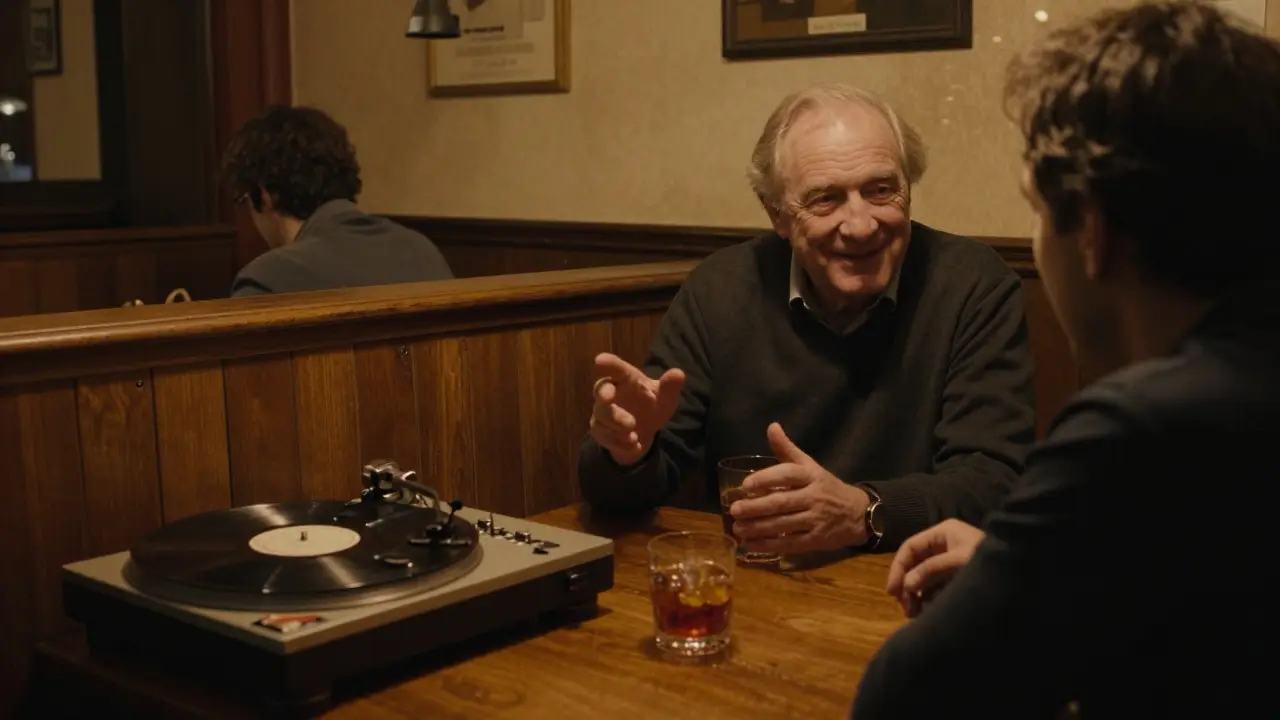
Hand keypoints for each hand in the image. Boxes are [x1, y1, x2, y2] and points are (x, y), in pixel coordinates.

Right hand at [589, 353, 685, 466]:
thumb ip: (669, 387)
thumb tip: (678, 374)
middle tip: (609, 398)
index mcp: (626, 379)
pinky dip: (620, 443)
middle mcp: (610, 392)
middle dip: (604, 395)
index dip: (609, 364)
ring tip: (633, 434)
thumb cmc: (652, 405)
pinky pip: (604, 437)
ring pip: (602, 417)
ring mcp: (602, 412)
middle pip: (601, 391)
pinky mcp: (600, 431)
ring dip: (616, 425)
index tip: (600, 360)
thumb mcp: (665, 398)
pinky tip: (634, 446)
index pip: (617, 369)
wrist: (644, 431)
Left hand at [729, 423, 869, 553]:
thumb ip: (787, 449)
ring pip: (783, 524)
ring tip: (737, 527)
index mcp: (811, 476)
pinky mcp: (816, 540)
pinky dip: (768, 545)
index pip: (787, 474)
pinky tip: (750, 544)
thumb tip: (771, 426)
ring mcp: (816, 520)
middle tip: (735, 509)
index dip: (766, 478)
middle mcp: (814, 497)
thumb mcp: (810, 466)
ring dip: (758, 527)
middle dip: (756, 507)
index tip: (746, 484)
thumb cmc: (826, 487)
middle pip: (782, 502)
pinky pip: (790, 544)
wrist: (858, 513)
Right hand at [885, 519, 983, 617]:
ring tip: (916, 614)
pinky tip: (928, 612)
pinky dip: (929, 599)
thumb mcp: (959, 562)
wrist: (1023, 571)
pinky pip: (936, 588)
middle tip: (906, 608)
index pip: (910, 547)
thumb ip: (931, 571)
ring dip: (917, 596)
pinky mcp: (957, 577)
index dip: (898, 567)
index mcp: (943, 533)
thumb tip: (908, 585)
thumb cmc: (990, 559)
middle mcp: (944, 545)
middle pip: (915, 564)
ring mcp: (951, 561)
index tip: (892, 591)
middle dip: (908, 586)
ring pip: (923, 578)